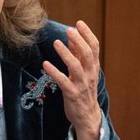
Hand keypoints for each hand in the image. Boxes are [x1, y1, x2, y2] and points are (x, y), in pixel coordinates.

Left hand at [42, 20, 101, 139]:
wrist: (87, 116)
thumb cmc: (84, 91)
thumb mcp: (83, 72)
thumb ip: (78, 56)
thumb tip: (72, 38)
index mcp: (93, 67)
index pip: (94, 47)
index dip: (87, 34)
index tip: (79, 23)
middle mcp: (89, 74)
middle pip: (87, 54)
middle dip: (78, 40)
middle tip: (69, 29)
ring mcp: (81, 84)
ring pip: (76, 66)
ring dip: (66, 53)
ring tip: (56, 42)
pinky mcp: (72, 94)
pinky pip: (63, 81)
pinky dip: (54, 72)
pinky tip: (45, 64)